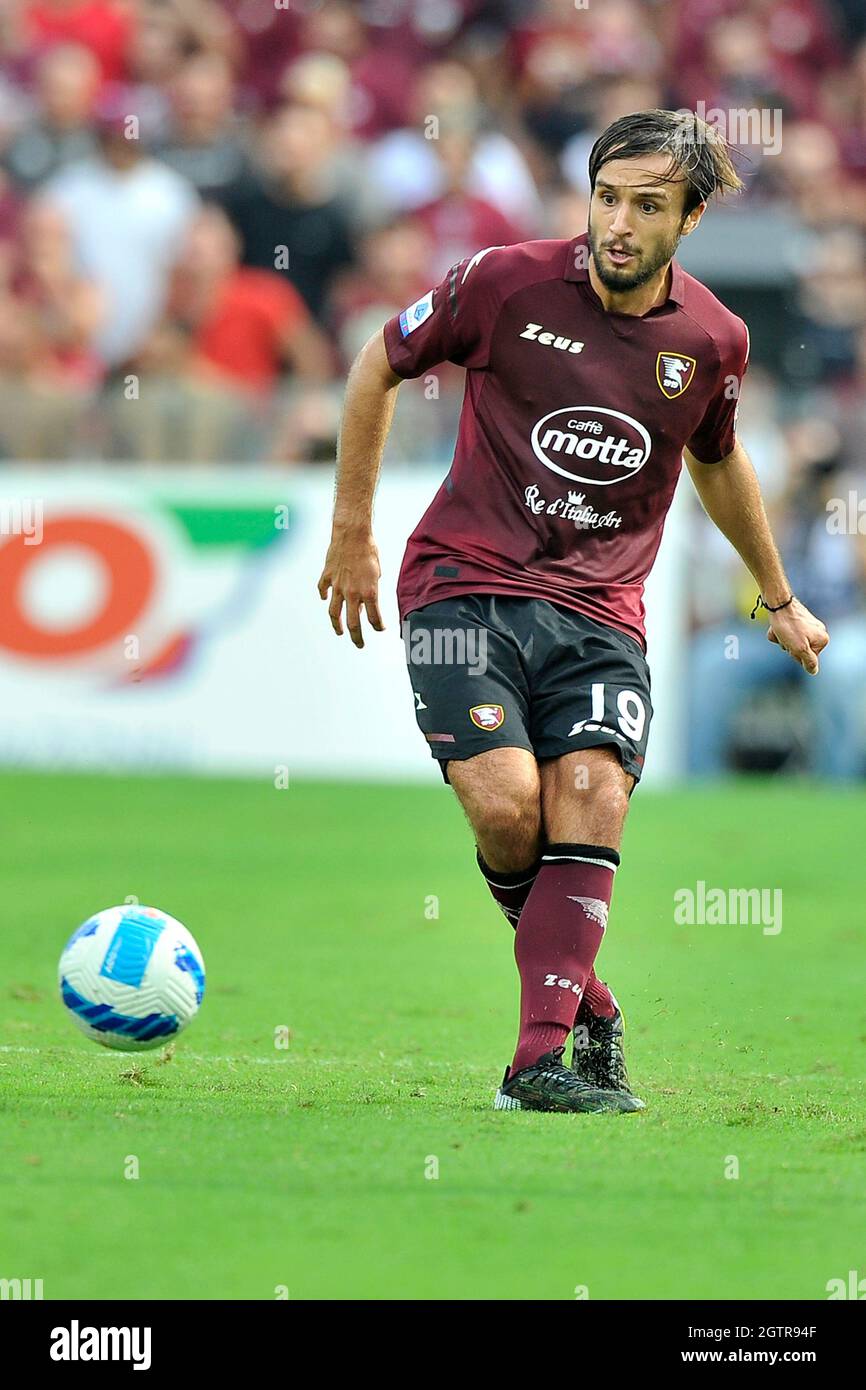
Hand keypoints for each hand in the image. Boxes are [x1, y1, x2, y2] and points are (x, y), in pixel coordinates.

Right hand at [317, 529, 384, 648]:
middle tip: (360, 644)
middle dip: (357, 637)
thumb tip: (366, 603)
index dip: (378, 626)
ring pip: (334, 613)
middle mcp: (352, 593)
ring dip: (337, 625)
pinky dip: (324, 596)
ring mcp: (337, 587)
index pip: (374, 618)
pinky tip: (325, 600)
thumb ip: (371, 590)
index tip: (381, 629)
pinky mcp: (327, 577)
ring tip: (340, 632)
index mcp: (368, 592)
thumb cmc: (368, 551)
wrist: (352, 534)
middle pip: (353, 624)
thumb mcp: (376, 573)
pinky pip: (323, 590)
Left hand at [766, 597, 828, 674]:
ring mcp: (808, 625)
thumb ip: (808, 661)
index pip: (806, 659)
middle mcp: (818, 632)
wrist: (778, 602)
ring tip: (779, 629)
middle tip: (784, 636)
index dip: (795, 654)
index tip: (791, 644)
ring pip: (790, 641)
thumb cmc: (788, 626)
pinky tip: (776, 626)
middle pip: (798, 650)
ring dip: (781, 639)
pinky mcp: (798, 620)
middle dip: (787, 646)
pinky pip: (786, 632)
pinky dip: (779, 632)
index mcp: (822, 640)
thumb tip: (814, 671)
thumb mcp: (799, 648)